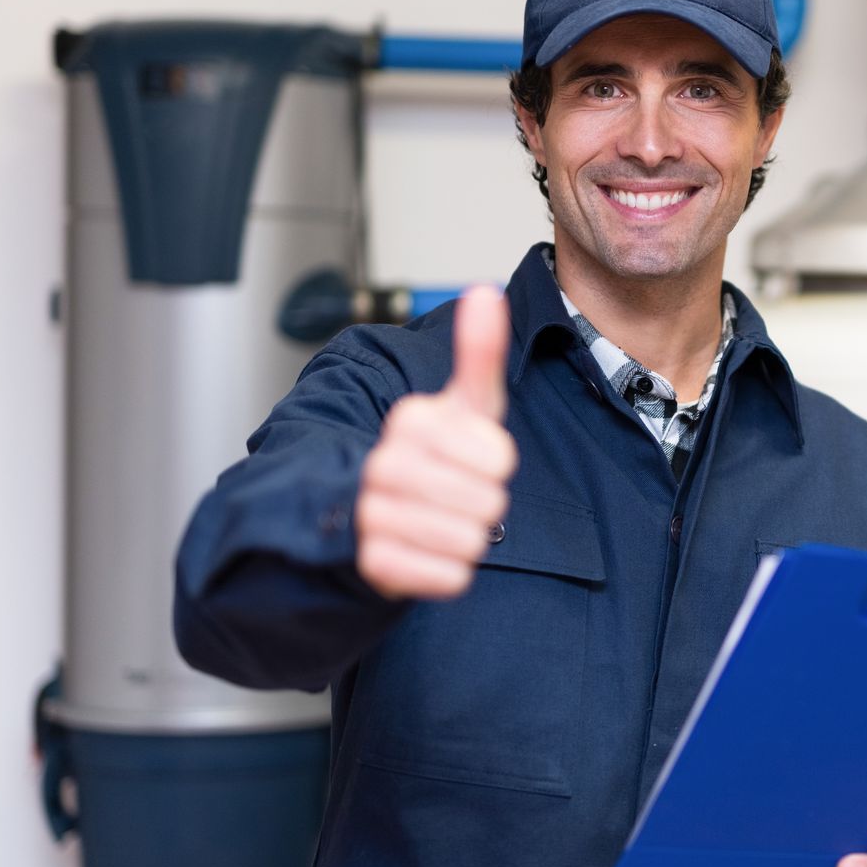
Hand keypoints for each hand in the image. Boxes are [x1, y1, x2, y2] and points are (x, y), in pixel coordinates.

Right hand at [355, 285, 517, 598]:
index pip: (499, 458)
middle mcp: (384, 464)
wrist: (366, 516)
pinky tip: (424, 552)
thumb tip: (484, 290)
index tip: (466, 459)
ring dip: (466, 539)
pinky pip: (451, 577)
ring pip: (471, 542)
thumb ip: (477, 352)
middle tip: (451, 496)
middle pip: (490, 502)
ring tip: (438, 522)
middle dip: (481, 505)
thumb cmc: (432, 457)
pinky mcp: (373, 565)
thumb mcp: (460, 404)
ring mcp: (373, 514)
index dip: (495, 465)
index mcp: (410, 421)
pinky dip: (448, 573)